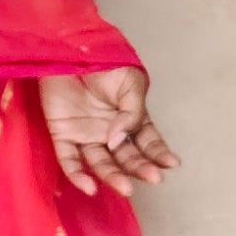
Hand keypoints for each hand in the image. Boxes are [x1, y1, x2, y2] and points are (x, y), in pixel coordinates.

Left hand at [38, 66, 178, 201]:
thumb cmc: (103, 62)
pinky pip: (69, 160)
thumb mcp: (129, 82)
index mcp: (130, 118)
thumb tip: (119, 141)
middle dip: (140, 168)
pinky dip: (78, 175)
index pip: (148, 142)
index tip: (171, 164)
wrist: (69, 48)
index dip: (160, 154)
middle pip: (127, 156)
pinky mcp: (63, 135)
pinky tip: (90, 187)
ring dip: (113, 176)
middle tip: (152, 177)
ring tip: (126, 188)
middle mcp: (110, 132)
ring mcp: (87, 135)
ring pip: (101, 163)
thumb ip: (131, 112)